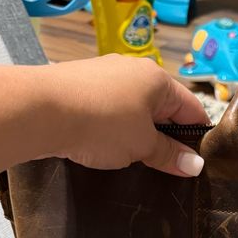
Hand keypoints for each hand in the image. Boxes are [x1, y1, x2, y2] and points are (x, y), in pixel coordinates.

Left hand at [48, 55, 209, 176]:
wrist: (39, 111)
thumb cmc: (103, 124)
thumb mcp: (143, 146)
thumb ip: (170, 155)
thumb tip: (195, 165)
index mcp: (157, 80)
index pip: (191, 109)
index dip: (197, 137)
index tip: (196, 163)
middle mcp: (133, 70)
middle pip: (162, 109)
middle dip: (166, 137)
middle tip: (166, 167)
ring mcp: (104, 76)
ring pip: (135, 111)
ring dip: (139, 135)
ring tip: (135, 160)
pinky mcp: (80, 86)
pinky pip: (109, 110)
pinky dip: (114, 129)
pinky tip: (106, 147)